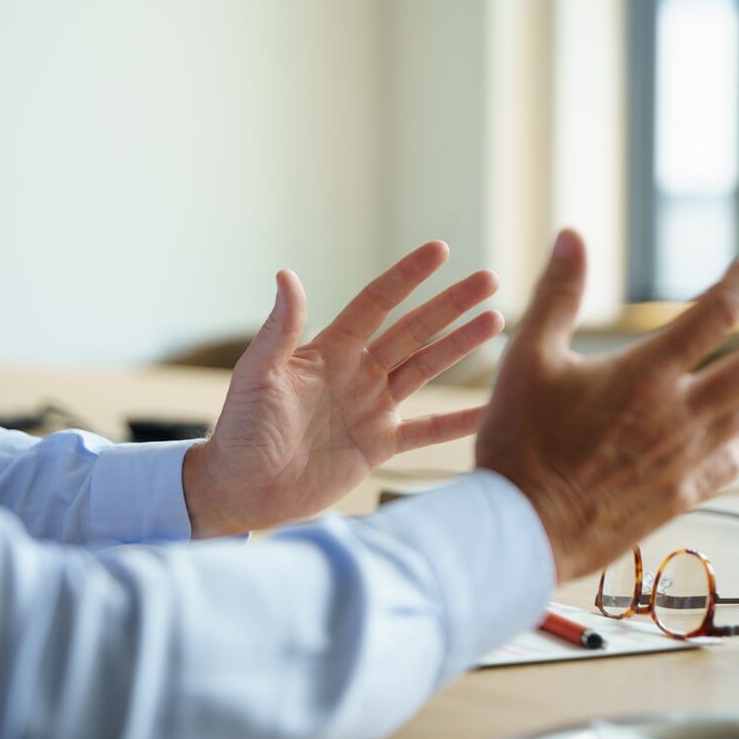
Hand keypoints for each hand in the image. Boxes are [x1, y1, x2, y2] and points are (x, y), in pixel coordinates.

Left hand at [184, 241, 503, 536]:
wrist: (242, 488)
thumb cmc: (241, 429)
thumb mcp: (257, 375)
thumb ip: (280, 329)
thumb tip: (286, 274)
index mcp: (330, 350)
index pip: (377, 303)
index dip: (408, 277)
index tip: (441, 250)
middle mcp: (357, 373)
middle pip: (414, 331)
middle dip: (451, 305)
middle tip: (490, 280)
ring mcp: (371, 408)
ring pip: (427, 370)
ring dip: (461, 346)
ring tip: (497, 322)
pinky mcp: (378, 446)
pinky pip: (426, 431)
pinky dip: (457, 422)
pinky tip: (487, 407)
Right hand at [476, 230, 738, 580]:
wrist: (520, 528)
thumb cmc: (518, 443)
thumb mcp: (527, 357)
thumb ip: (557, 294)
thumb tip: (572, 235)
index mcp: (645, 375)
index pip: (718, 309)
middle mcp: (678, 415)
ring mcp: (685, 460)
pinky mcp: (680, 496)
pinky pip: (733, 458)